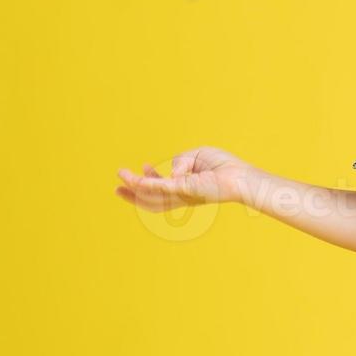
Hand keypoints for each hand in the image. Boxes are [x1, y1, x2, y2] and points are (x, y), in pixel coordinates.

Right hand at [114, 145, 258, 211]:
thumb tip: (171, 172)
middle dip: (133, 194)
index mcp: (185, 189)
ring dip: (133, 188)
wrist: (238, 177)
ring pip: (151, 195)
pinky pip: (159, 188)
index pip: (162, 188)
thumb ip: (180, 161)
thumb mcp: (196, 157)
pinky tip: (132, 180)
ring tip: (120, 176)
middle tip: (117, 189)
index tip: (143, 166)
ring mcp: (180, 194)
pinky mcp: (182, 190)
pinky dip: (144, 184)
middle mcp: (180, 196)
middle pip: (151, 199)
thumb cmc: (223, 166)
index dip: (149, 179)